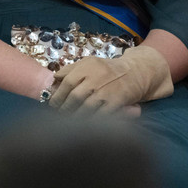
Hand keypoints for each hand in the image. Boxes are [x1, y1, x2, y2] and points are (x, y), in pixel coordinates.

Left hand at [49, 45, 172, 113]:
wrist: (134, 73)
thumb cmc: (107, 69)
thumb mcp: (89, 62)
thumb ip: (71, 69)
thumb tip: (54, 78)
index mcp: (87, 66)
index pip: (68, 82)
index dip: (58, 95)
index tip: (52, 104)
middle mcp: (96, 77)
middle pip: (75, 96)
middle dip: (65, 108)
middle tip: (60, 115)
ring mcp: (106, 90)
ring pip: (86, 108)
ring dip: (76, 117)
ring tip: (69, 122)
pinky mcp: (116, 102)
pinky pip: (100, 115)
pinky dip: (91, 121)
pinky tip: (85, 125)